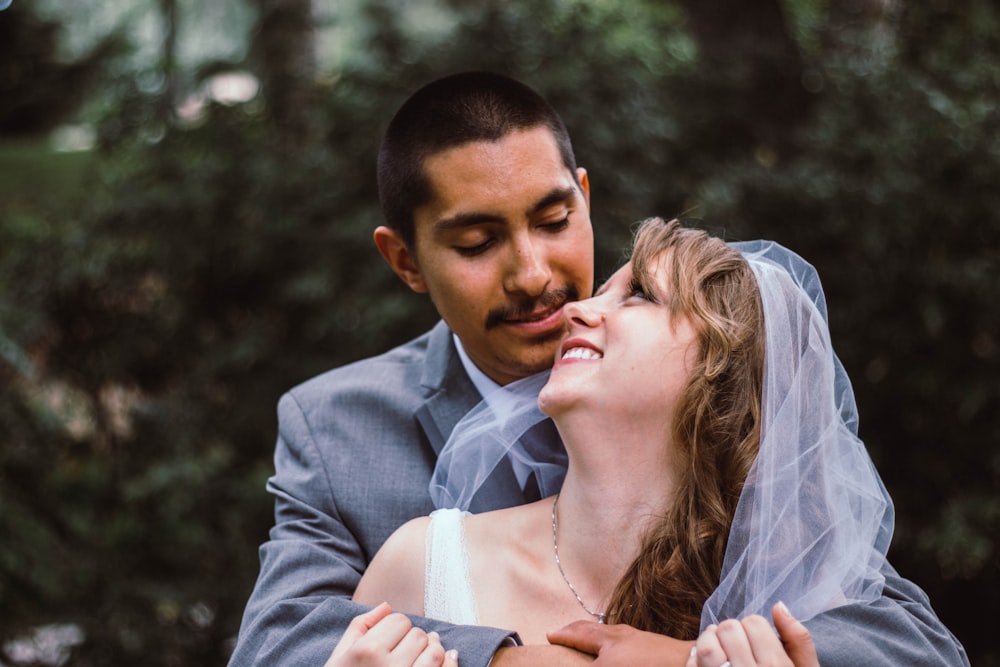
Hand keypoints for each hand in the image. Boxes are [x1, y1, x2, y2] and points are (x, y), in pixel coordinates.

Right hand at [324, 602, 458, 666]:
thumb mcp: (340, 656)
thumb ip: (361, 626)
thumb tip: (386, 605)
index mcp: (368, 651)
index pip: (399, 620)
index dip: (396, 628)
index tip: (389, 639)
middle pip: (419, 634)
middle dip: (413, 639)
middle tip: (402, 651)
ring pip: (435, 651)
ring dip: (431, 650)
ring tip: (420, 656)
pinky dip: (450, 662)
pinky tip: (448, 657)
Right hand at [548, 621, 693, 665]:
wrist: (690, 665)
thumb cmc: (648, 666)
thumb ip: (591, 665)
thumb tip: (589, 663)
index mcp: (609, 640)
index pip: (579, 635)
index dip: (563, 635)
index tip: (550, 635)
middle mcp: (622, 636)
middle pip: (593, 629)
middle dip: (575, 631)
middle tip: (563, 632)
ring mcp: (640, 640)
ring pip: (611, 633)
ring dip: (595, 635)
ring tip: (590, 640)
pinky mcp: (655, 647)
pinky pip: (627, 641)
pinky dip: (614, 642)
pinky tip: (621, 651)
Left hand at [687, 602, 817, 666]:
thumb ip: (799, 640)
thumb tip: (779, 606)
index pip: (754, 623)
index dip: (753, 628)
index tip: (756, 641)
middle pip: (728, 629)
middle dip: (730, 633)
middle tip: (737, 646)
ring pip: (706, 646)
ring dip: (709, 642)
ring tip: (719, 651)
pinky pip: (693, 666)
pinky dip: (694, 661)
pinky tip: (707, 666)